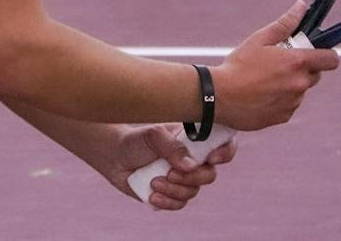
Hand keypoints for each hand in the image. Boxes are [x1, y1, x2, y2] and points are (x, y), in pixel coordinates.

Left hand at [107, 124, 236, 210]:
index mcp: (195, 140)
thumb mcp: (152, 136)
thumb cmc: (136, 141)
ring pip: (192, 192)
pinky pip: (179, 204)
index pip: (223, 144)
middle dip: (192, 178)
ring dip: (173, 189)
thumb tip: (190, 165)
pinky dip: (167, 202)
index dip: (225, 152)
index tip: (212, 158)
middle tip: (170, 172)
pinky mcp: (172, 195)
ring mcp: (183, 179)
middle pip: (210, 175)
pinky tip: (152, 194)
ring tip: (154, 181)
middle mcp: (193, 160)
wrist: (115, 158)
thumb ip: (171, 146)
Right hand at [212, 0, 338, 131]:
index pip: (331, 60)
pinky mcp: (283, 117)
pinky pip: (289, 105)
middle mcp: (299, 85)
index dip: (326, 54)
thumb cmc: (238, 65)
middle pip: (315, 74)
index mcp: (297, 63)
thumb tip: (301, 6)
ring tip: (265, 79)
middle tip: (280, 62)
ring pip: (300, 90)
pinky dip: (280, 99)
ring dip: (290, 84)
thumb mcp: (260, 39)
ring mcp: (292, 103)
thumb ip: (285, 23)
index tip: (316, 52)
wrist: (219, 97)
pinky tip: (261, 93)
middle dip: (303, 68)